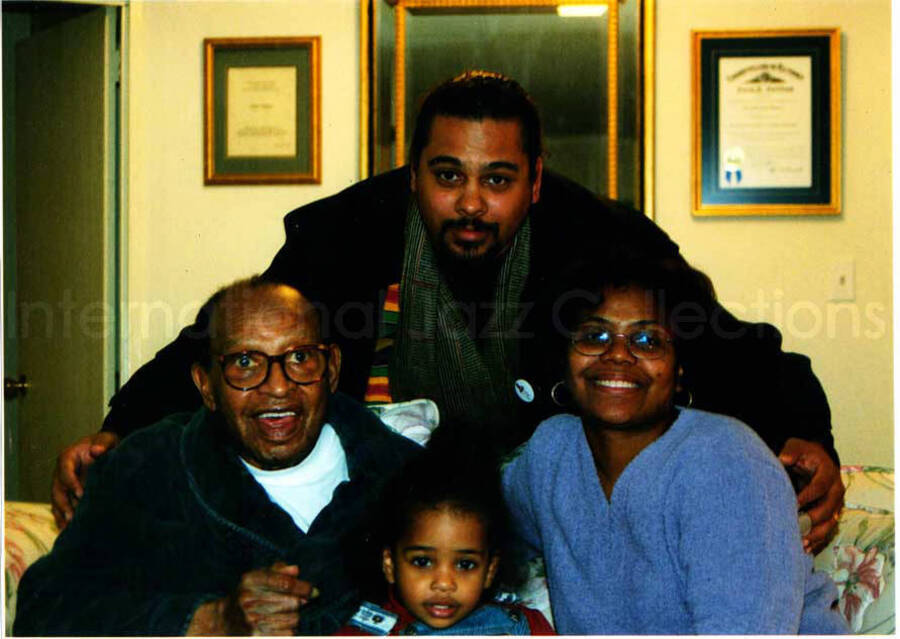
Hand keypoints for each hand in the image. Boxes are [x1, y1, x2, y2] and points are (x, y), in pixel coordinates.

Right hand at [51, 431, 119, 529]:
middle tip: (72, 516)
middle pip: (57, 489)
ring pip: (57, 500)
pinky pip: (62, 506)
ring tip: (68, 528)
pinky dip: (63, 517)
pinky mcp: (68, 492)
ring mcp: (62, 483)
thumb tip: (96, 451)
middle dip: (63, 503)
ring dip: (62, 514)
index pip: (65, 472)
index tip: (81, 494)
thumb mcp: (106, 440)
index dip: (71, 483)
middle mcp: (61, 471)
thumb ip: (102, 445)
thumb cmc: (105, 443)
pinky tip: (67, 529)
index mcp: (67, 457)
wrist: (107, 448)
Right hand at [188, 562, 315, 635]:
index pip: (284, 583)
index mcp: (250, 580)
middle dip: (300, 602)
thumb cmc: (246, 594)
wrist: (223, 621)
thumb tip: (296, 570)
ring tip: (286, 613)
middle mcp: (248, 599)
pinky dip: (290, 630)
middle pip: (292, 602)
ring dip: (294, 617)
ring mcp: (251, 620)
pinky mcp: (255, 636)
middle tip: (300, 602)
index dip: (303, 587)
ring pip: (292, 619)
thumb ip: (278, 571)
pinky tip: (281, 625)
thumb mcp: (257, 577)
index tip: (313, 590)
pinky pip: (288, 634)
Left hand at [779, 437, 844, 553]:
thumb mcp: (796, 447)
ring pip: (830, 523)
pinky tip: (806, 549)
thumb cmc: (803, 454)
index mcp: (829, 474)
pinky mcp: (831, 515)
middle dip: (812, 519)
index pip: (819, 487)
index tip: (793, 504)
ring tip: (801, 543)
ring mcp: (836, 505)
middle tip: (795, 527)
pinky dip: (817, 540)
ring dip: (816, 534)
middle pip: (827, 509)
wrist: (816, 459)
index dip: (807, 496)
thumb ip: (791, 452)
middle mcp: (836, 491)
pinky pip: (827, 531)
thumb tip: (783, 459)